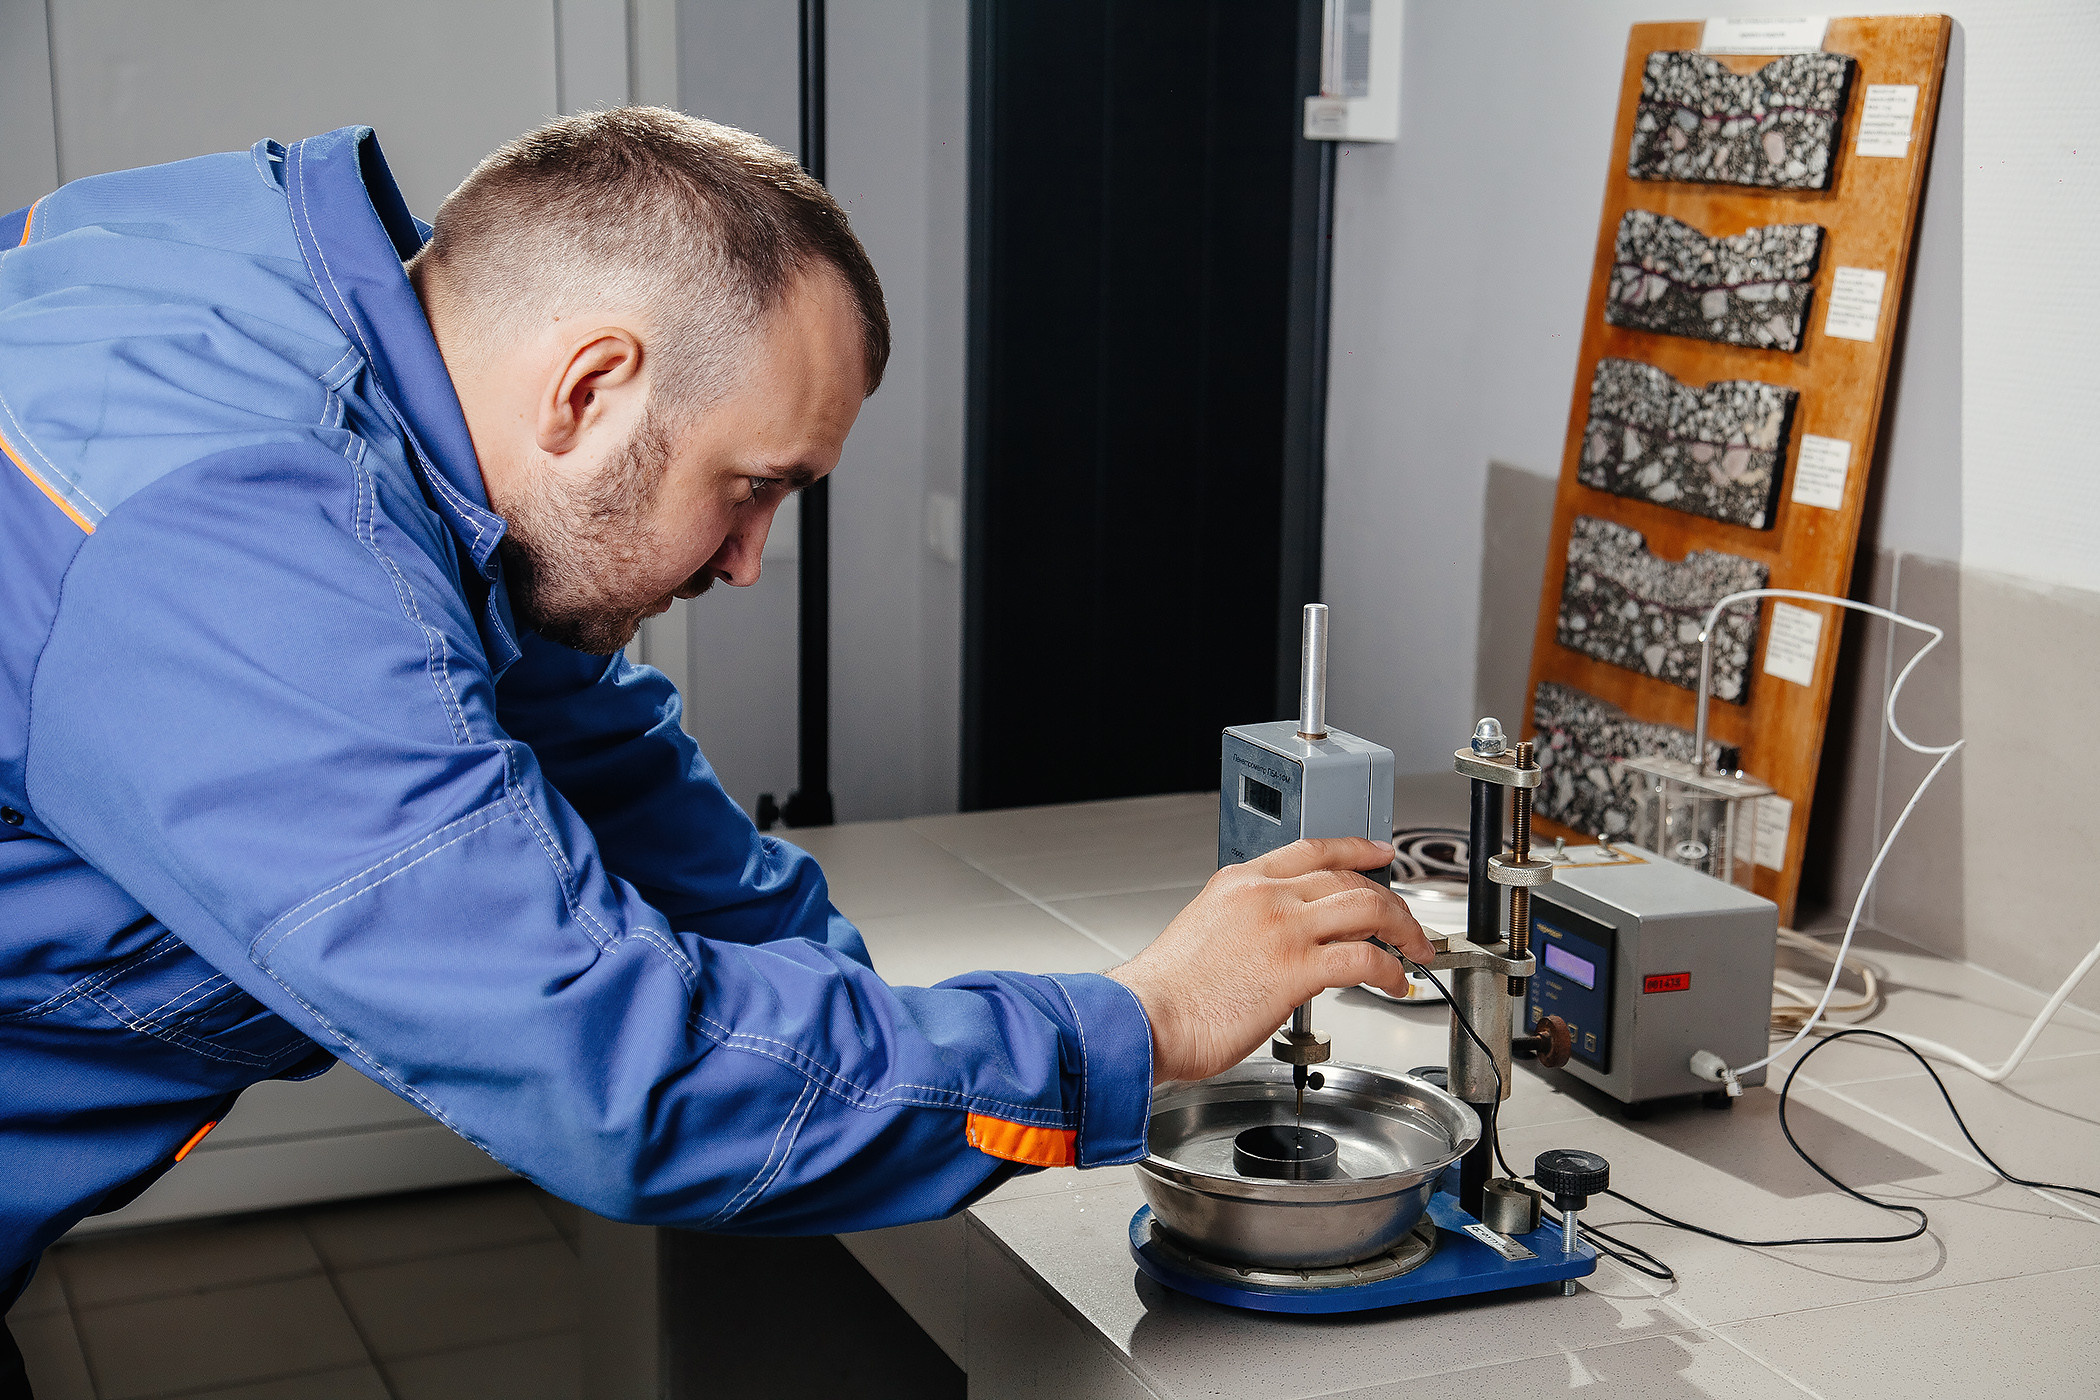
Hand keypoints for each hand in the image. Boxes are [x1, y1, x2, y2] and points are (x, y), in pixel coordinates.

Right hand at [1106, 837, 1430, 1083]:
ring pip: (1368, 908)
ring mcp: (1283, 929)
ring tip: (1416, 950)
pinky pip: (1365, 958)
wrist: (1144, 1018)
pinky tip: (1395, 983)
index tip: (1379, 854)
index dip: (1357, 848)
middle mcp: (1266, 896)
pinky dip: (1392, 970)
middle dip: (1391, 900)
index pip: (1314, 849)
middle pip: (1349, 878)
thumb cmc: (1166, 992)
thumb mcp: (1205, 930)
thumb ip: (1244, 923)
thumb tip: (1274, 942)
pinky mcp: (1296, 968)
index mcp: (1240, 882)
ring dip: (1404, 929)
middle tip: (1407, 923)